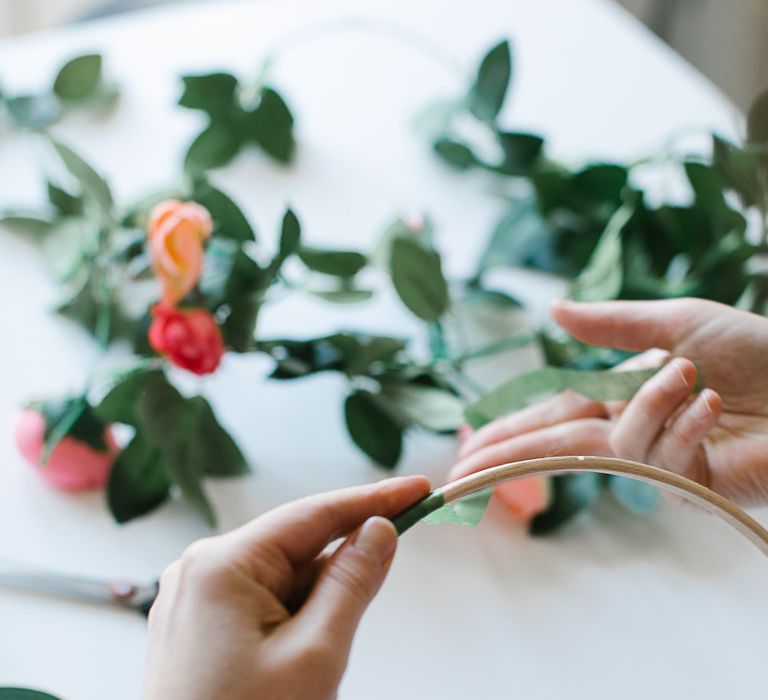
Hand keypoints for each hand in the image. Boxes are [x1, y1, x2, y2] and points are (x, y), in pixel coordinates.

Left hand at [142, 476, 429, 699]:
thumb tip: (379, 530)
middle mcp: (201, 569)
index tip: (417, 489)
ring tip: (311, 661)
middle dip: (341, 567)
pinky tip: (298, 653)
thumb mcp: (315, 655)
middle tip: (384, 579)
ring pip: (282, 578)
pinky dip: (294, 616)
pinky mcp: (200, 622)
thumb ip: (351, 582)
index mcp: (221, 565)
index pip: (313, 514)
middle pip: (296, 547)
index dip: (372, 500)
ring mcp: (196, 597)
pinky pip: (262, 600)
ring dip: (316, 603)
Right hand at [451, 298, 767, 504]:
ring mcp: (659, 463)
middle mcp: (630, 432)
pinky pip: (663, 459)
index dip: (507, 433)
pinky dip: (686, 424)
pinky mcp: (692, 486)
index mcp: (619, 396)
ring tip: (693, 376)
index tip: (467, 449)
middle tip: (460, 477)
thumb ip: (610, 323)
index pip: (549, 418)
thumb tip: (551, 311)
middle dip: (508, 462)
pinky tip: (713, 405)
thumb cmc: (755, 349)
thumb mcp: (675, 322)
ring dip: (651, 404)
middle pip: (556, 450)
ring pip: (616, 445)